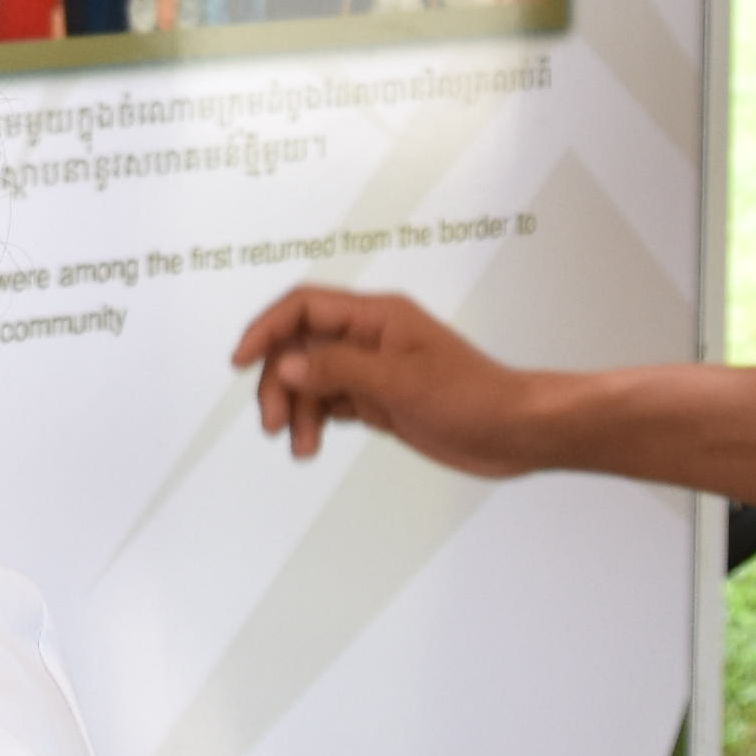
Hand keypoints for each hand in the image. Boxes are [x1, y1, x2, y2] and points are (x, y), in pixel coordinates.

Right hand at [232, 285, 545, 473]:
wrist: (515, 432)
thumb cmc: (473, 397)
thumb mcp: (400, 382)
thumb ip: (339, 370)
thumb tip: (284, 364)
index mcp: (377, 317)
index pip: (305, 307)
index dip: (267, 329)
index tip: (240, 362)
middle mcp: (370, 338)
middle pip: (300, 347)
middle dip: (279, 383)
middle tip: (274, 425)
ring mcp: (373, 370)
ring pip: (312, 380)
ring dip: (298, 410)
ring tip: (302, 447)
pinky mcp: (379, 400)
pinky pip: (331, 403)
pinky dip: (315, 422)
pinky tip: (312, 444)